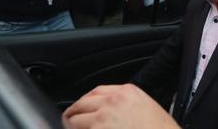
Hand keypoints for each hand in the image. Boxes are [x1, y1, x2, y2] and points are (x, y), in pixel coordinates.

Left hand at [63, 84, 179, 128]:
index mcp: (127, 92)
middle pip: (82, 102)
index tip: (82, 109)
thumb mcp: (146, 108)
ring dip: (72, 126)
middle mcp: (113, 101)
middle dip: (74, 114)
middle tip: (71, 123)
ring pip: (74, 119)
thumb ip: (127, 104)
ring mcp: (103, 118)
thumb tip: (111, 111)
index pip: (96, 91)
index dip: (86, 102)